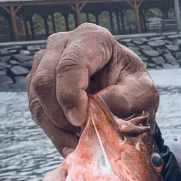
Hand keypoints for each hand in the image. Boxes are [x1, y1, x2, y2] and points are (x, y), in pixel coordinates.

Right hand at [27, 23, 158, 155]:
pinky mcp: (38, 83)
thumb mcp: (144, 93)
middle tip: (81, 134)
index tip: (79, 120)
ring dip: (56, 125)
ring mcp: (45, 62)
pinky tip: (72, 143)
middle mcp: (62, 44)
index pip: (71, 65)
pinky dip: (52, 130)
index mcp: (91, 38)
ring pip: (36, 97)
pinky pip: (36, 109)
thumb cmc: (136, 88)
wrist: (127, 94)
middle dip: (60, 113)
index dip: (70, 95)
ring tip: (80, 142)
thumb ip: (125, 98)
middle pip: (45, 80)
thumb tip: (96, 105)